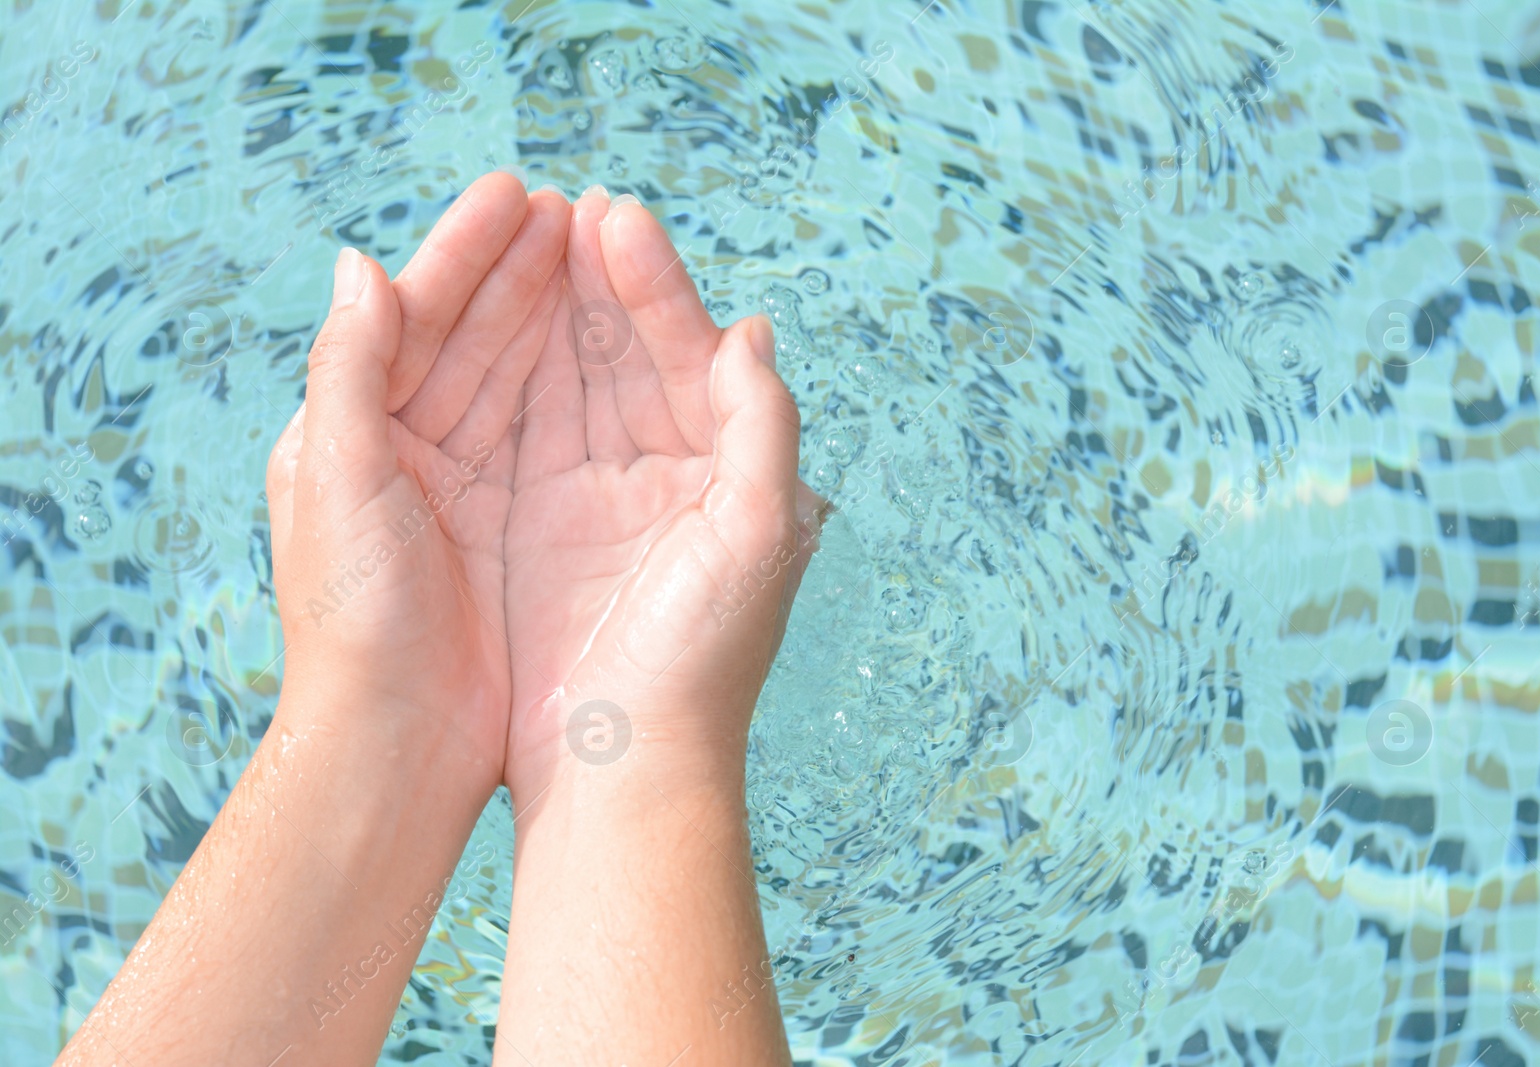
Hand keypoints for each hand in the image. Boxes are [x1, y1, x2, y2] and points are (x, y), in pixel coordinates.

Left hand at [266, 171, 568, 798]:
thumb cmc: (351, 619)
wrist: (395, 743)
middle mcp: (408, 447)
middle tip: (577, 208)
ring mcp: (466, 487)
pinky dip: (581, 385)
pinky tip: (617, 348)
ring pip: (519, 377)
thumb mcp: (336, 480)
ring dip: (558, 314)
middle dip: (523, 271)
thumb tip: (359, 263)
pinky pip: (553, 435)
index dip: (466, 252)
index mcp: (352, 428)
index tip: (518, 194)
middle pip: (474, 335)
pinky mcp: (515, 527)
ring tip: (605, 253)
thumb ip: (347, 369)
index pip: (415, 316)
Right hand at [501, 187, 822, 798]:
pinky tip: (492, 320)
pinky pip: (524, 428)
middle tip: (566, 207)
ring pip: (574, 380)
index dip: (656, 285)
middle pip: (628, 352)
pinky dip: (511, 372)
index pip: (691, 352)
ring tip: (527, 236)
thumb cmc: (705, 658)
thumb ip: (764, 424)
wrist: (622, 768)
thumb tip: (751, 329)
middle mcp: (665, 475)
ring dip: (554, 310)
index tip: (616, 217)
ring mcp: (596, 496)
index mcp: (726, 470)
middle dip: (601, 281)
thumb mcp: (760, 533)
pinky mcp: (536, 525)